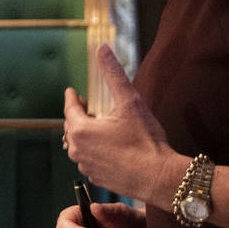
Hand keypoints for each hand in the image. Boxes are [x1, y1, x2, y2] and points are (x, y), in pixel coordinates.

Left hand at [63, 46, 181, 207]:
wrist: (159, 177)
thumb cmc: (145, 140)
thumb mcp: (130, 102)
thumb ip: (113, 74)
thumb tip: (102, 49)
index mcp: (81, 130)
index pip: (69, 109)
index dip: (71, 98)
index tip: (71, 91)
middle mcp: (78, 150)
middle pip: (72, 127)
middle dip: (79, 115)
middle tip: (89, 107)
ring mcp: (86, 166)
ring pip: (79, 145)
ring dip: (86, 134)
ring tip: (100, 127)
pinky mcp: (96, 178)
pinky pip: (89, 160)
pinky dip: (94, 150)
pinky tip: (109, 147)